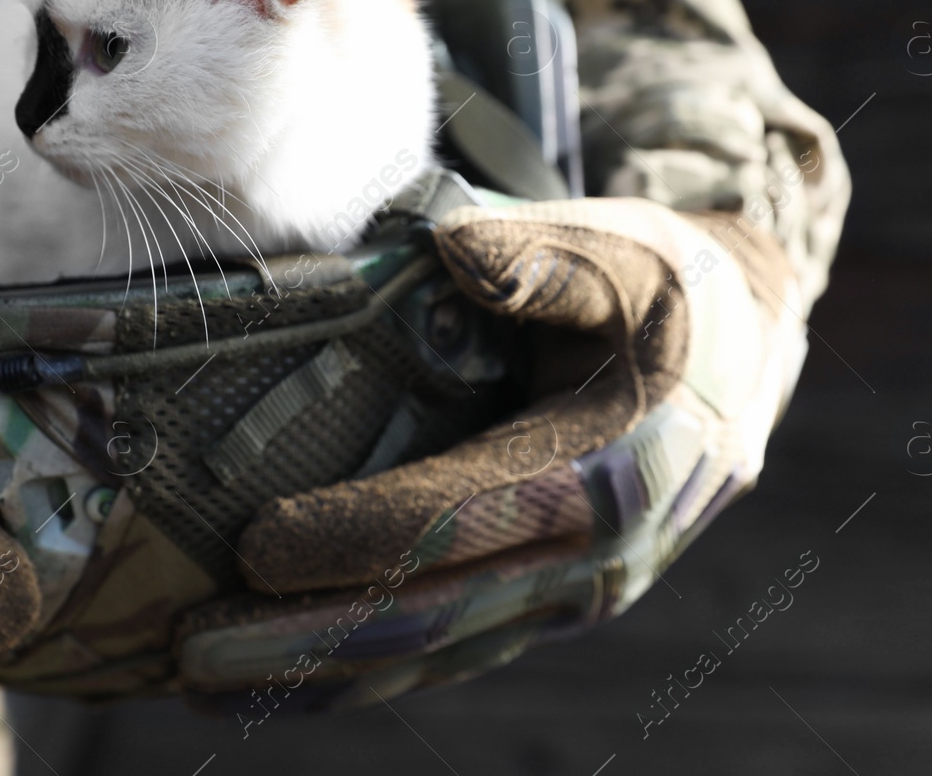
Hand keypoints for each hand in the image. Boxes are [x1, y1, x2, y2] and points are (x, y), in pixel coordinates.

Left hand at [174, 196, 807, 711]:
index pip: (462, 519)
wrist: (743, 351)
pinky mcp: (547, 599)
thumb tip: (452, 250)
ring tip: (203, 681)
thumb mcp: (627, 253)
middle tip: (188, 654)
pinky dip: (365, 669)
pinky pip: (450, 645)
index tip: (253, 545)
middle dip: (304, 640)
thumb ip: (546, 256)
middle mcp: (591, 557)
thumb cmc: (669, 292)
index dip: (357, 537)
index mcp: (607, 470)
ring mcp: (571, 593)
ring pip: (434, 652)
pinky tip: (287, 675)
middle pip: (430, 615)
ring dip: (317, 674)